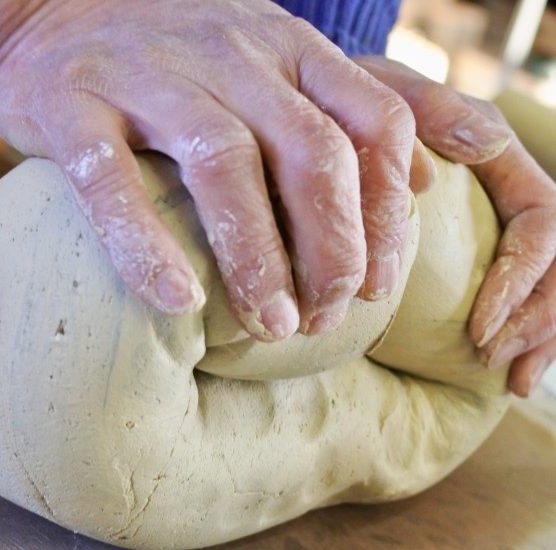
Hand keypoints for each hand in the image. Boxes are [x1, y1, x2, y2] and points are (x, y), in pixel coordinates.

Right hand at [0, 0, 421, 340]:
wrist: (54, 10)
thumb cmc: (180, 59)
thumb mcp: (279, 62)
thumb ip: (361, 107)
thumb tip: (440, 170)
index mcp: (286, 47)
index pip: (373, 121)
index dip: (387, 213)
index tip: (378, 285)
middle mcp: (227, 54)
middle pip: (309, 150)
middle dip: (331, 247)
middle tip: (323, 318)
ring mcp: (147, 74)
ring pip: (222, 163)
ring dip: (256, 257)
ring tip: (272, 325)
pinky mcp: (71, 103)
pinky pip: (112, 179)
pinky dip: (145, 242)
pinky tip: (175, 300)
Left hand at [357, 56, 555, 396]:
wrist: (324, 116)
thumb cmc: (352, 105)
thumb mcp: (386, 95)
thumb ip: (432, 109)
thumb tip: (485, 145)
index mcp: (497, 158)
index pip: (542, 219)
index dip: (522, 276)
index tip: (479, 323)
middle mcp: (503, 191)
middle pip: (555, 261)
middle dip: (534, 316)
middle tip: (490, 355)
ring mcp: (490, 224)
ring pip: (546, 284)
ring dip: (534, 333)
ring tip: (506, 375)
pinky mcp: (471, 252)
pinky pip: (516, 296)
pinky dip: (521, 336)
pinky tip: (506, 375)